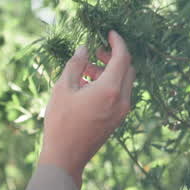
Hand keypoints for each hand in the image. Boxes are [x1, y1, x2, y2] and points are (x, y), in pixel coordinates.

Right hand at [38, 30, 135, 187]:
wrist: (67, 156)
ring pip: (124, 82)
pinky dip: (109, 85)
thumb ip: (75, 65)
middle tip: (95, 52)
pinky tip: (88, 86)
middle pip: (127, 69)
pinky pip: (120, 95)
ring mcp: (122, 111)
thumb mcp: (63, 88)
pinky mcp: (118, 119)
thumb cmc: (61, 121)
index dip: (117, 42)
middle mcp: (122, 99)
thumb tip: (84, 48)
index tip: (110, 33)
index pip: (122, 57)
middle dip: (113, 57)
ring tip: (85, 70)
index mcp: (110, 89)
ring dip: (109, 71)